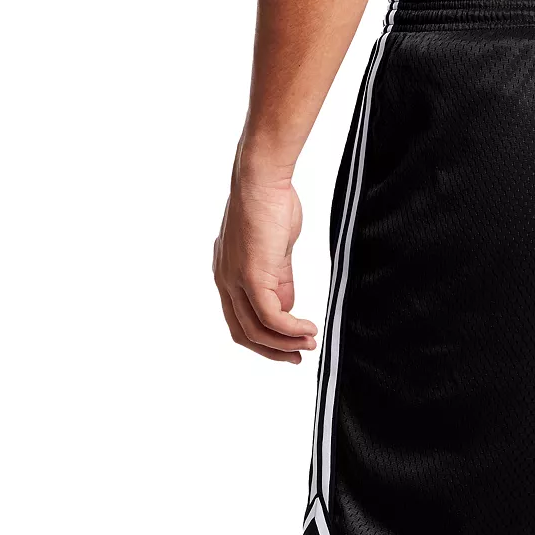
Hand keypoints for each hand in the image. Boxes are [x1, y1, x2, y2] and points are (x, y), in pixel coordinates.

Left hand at [213, 153, 317, 362]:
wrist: (263, 179)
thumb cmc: (272, 206)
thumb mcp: (276, 253)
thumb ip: (280, 282)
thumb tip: (288, 308)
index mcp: (228, 275)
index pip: (240, 321)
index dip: (265, 341)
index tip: (291, 347)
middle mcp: (225, 281)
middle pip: (244, 333)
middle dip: (274, 350)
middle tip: (300, 356)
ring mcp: (235, 279)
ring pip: (257, 329)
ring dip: (285, 342)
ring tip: (310, 342)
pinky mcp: (251, 275)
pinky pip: (270, 315)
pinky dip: (291, 328)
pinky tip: (308, 327)